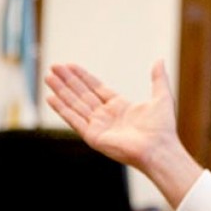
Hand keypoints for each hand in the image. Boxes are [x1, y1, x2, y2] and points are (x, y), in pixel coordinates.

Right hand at [44, 59, 177, 171]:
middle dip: (68, 80)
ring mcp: (99, 126)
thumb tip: (160, 60)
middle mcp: (107, 116)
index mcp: (120, 107)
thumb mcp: (162, 97)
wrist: (159, 150)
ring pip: (75, 104)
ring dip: (61, 90)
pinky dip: (62, 109)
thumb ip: (158, 78)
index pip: (96, 88)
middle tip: (53, 67)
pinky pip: (74, 120)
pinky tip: (50, 97)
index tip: (70, 65)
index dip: (83, 77)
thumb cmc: (163, 128)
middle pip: (82, 94)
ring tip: (48, 77)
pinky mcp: (93, 136)